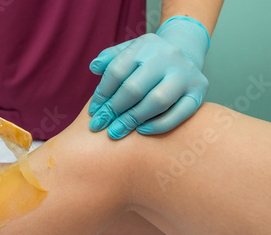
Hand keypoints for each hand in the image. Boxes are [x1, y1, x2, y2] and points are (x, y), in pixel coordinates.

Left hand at [88, 16, 209, 138]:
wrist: (186, 50)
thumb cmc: (148, 58)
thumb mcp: (130, 51)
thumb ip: (110, 57)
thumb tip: (94, 67)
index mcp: (145, 45)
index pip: (117, 72)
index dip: (102, 94)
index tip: (93, 111)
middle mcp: (167, 56)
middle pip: (134, 88)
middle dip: (114, 110)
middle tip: (100, 125)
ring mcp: (185, 73)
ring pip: (157, 101)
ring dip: (133, 119)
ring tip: (117, 131)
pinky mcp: (200, 89)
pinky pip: (180, 113)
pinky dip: (159, 125)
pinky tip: (142, 131)